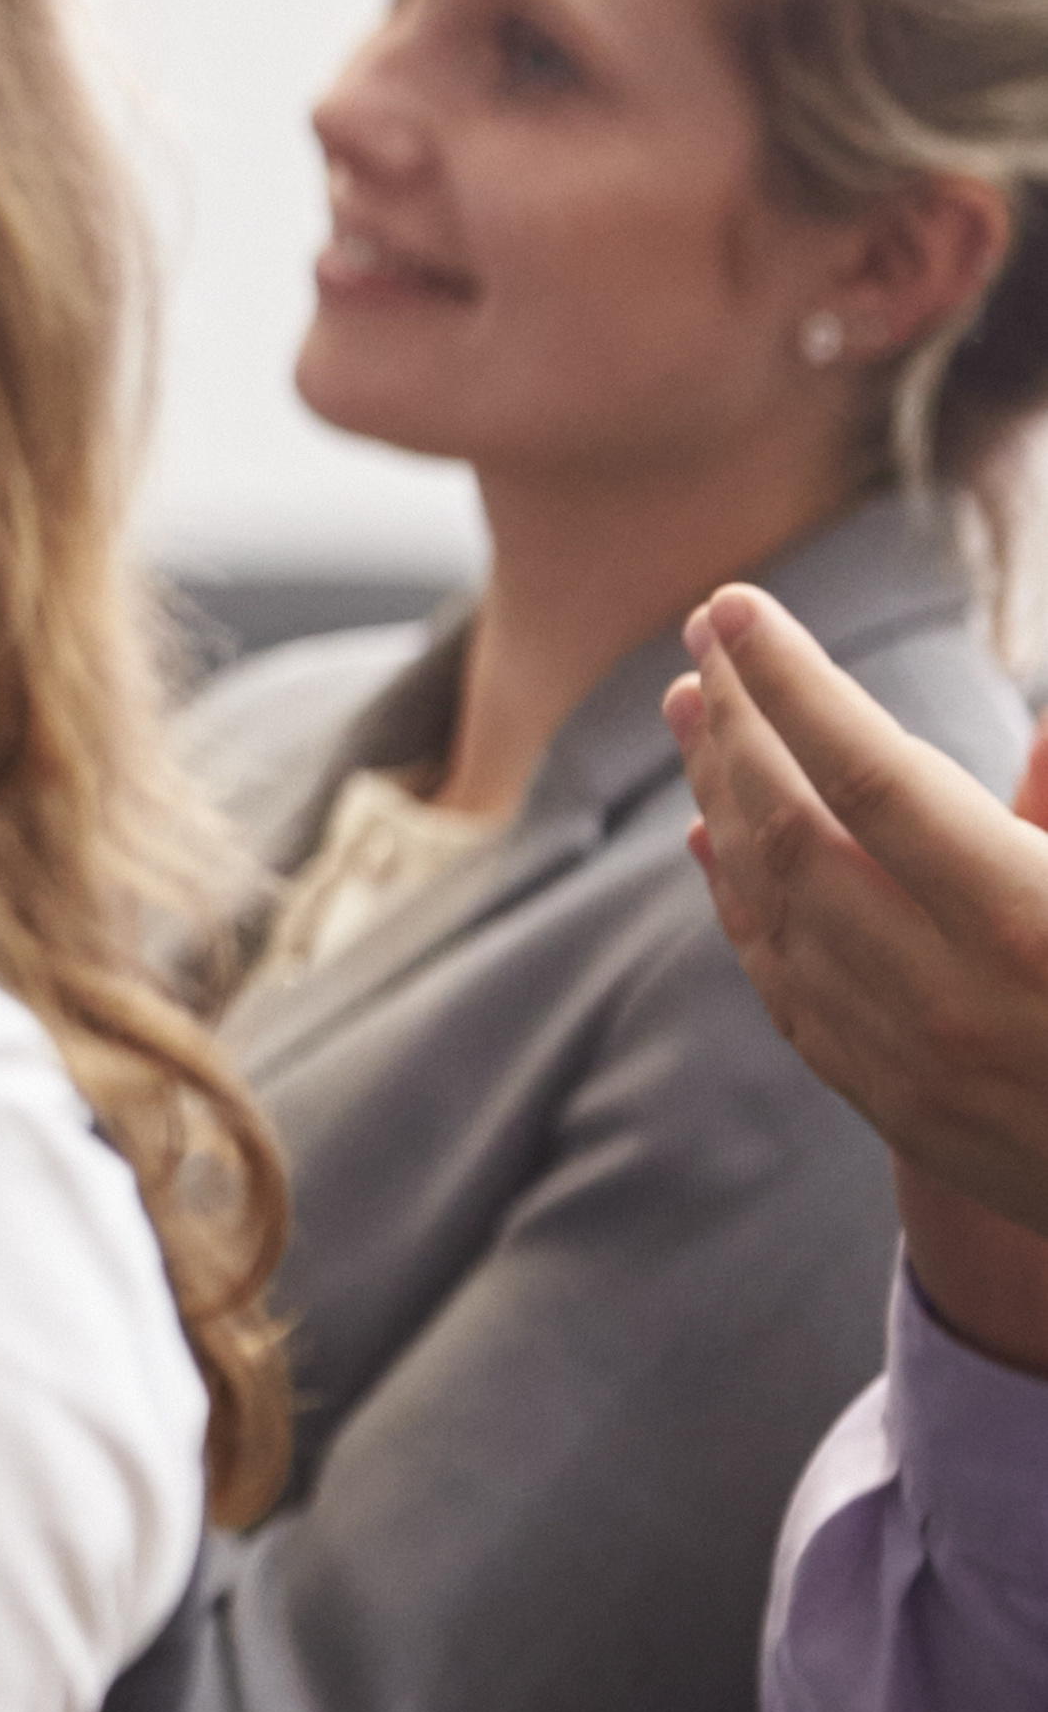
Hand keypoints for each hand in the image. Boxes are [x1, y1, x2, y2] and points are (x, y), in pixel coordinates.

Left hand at [678, 583, 1047, 1373]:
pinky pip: (785, 985)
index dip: (795, 684)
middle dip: (742, 728)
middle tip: (705, 644)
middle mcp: (950, 997)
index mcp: (1027, 923)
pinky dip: (738, 901)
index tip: (737, 608)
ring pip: (775, 906)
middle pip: (797, 834)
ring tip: (696, 711)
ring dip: (723, 799)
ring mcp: (910, 1059)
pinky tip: (713, 840)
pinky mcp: (897, 1103)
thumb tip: (1035, 720)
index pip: (872, 775)